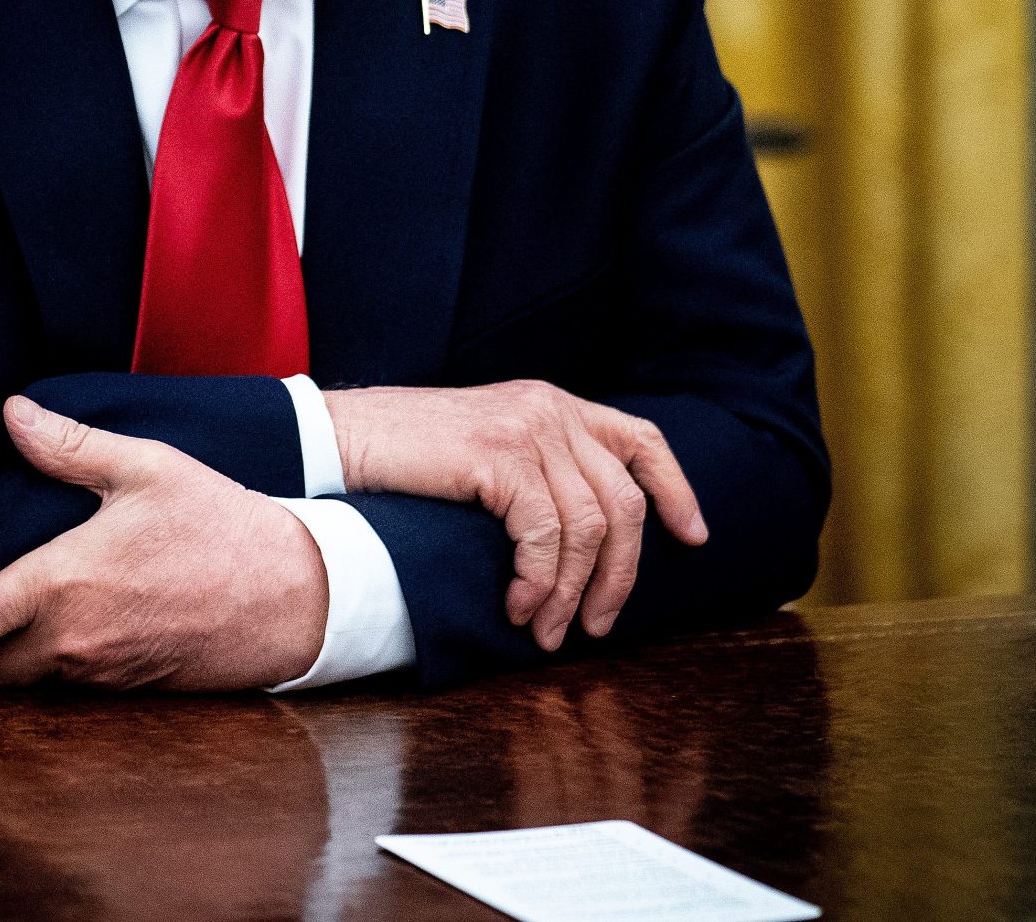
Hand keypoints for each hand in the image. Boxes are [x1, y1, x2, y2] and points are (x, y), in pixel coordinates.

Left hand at [0, 396, 327, 691]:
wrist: (297, 594)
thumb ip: (68, 447)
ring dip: (19, 654)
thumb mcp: (144, 468)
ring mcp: (103, 674)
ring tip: (27, 613)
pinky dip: (63, 660)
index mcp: (62, 585)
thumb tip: (13, 412)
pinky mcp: (133, 691)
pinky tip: (83, 623)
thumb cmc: (221, 525)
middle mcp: (72, 641)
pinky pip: (75, 684)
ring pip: (31, 679)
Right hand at [323, 381, 708, 650]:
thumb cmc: (406, 459)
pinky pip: (548, 535)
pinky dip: (541, 581)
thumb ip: (537, 470)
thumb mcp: (488, 450)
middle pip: (624, 502)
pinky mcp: (501, 457)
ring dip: (574, 593)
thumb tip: (584, 539)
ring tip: (548, 630)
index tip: (693, 538)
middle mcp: (551, 410)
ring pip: (590, 528)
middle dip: (621, 576)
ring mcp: (528, 429)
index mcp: (554, 405)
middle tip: (597, 626)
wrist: (341, 439)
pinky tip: (519, 606)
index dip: (676, 491)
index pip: (642, 440)